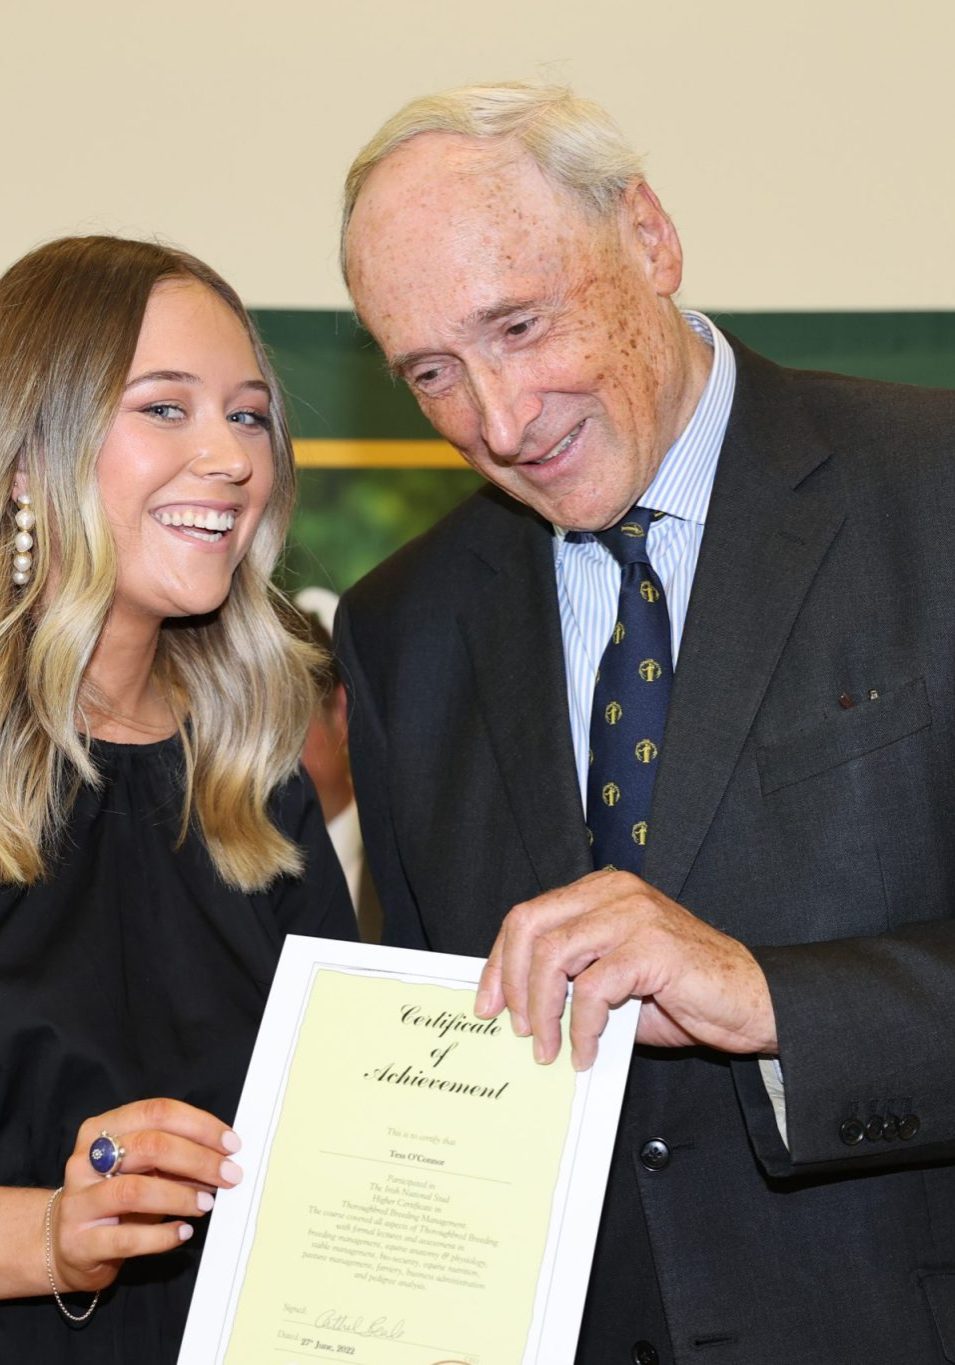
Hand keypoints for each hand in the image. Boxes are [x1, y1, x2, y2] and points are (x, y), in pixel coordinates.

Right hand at [50, 1097, 241, 1293]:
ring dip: (181, 1195)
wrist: (69, 1245)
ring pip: (135, 1190)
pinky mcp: (79, 1243)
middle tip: (229, 1175)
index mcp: (102, 1128)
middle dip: (198, 1159)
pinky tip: (183, 1233)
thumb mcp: (144, 1170)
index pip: (156, 1112)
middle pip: (149, 1146)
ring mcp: (79, 1201)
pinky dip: (162, 1235)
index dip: (199, 1125)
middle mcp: (85, 1160)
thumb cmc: (116, 1199)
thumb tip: (223, 1158)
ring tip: (207, 1203)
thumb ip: (176, 1160)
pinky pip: (127, 1238)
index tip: (231, 1143)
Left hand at [475, 869, 776, 1068]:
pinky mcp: (652, 947)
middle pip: (530, 926)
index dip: (499, 961)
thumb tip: (519, 1005)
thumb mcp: (615, 977)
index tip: (487, 1003)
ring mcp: (634, 915)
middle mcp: (615, 892)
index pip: (529, 916)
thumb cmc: (685, 992)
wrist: (752, 1000)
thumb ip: (572, 975)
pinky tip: (585, 1052)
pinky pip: (592, 990)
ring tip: (547, 1048)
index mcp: (601, 891)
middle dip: (509, 981)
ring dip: (541, 1010)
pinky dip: (580, 1028)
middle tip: (514, 1028)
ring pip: (553, 955)